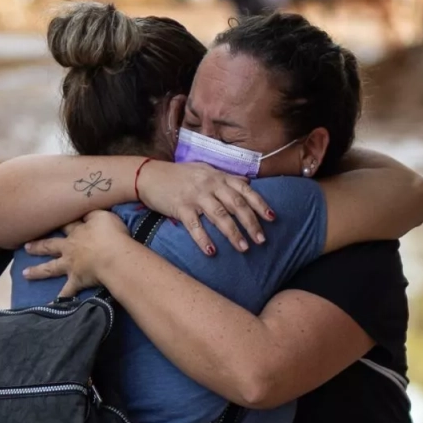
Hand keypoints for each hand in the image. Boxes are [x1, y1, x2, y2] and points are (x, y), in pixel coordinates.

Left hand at [22, 211, 130, 297]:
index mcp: (77, 232)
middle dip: (38, 246)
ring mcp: (70, 266)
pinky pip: (66, 293)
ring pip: (50, 268)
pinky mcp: (76, 281)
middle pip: (50, 246)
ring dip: (37, 271)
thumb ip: (92, 214)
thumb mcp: (102, 216)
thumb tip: (84, 213)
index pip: (65, 225)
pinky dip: (57, 300)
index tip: (47, 221)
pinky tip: (48, 306)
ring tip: (25, 273)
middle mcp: (69, 249)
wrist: (113, 256)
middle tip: (26, 247)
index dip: (57, 222)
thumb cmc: (111, 234)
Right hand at [136, 161, 273, 255]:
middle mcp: (210, 184)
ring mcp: (195, 196)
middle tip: (262, 240)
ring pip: (220, 216)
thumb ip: (226, 177)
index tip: (272, 218)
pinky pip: (195, 225)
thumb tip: (248, 182)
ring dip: (233, 233)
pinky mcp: (180, 207)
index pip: (244, 190)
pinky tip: (211, 252)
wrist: (150, 175)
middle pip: (236, 205)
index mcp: (218, 176)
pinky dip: (203, 239)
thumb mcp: (205, 170)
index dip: (260, 204)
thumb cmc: (179, 174)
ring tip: (244, 249)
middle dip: (251, 224)